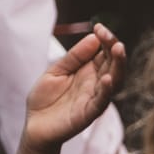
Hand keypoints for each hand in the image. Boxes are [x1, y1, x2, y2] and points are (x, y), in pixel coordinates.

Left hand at [20, 26, 123, 153]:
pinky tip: (107, 78)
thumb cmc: (45, 99)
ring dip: (118, 66)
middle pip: (113, 64)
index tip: (99, 27)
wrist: (34, 126)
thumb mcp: (55, 71)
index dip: (105, 40)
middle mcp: (96, 84)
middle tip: (110, 37)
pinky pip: (101, 101)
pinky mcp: (88, 114)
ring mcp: (94, 98)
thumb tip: (93, 37)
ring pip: (114, 81)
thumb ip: (74, 57)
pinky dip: (106, 90)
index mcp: (89, 72)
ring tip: (118, 50)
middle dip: (114, 48)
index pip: (104, 53)